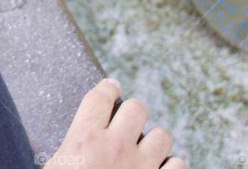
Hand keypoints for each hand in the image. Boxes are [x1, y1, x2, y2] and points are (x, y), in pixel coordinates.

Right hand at [49, 78, 186, 168]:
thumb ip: (68, 153)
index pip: (100, 97)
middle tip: (127, 125)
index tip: (111, 87)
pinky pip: (178, 165)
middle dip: (131, 115)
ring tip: (144, 152)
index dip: (107, 88)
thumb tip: (74, 145)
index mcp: (84, 141)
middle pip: (136, 107)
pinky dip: (171, 168)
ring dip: (153, 142)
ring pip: (161, 135)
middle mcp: (116, 147)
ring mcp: (142, 168)